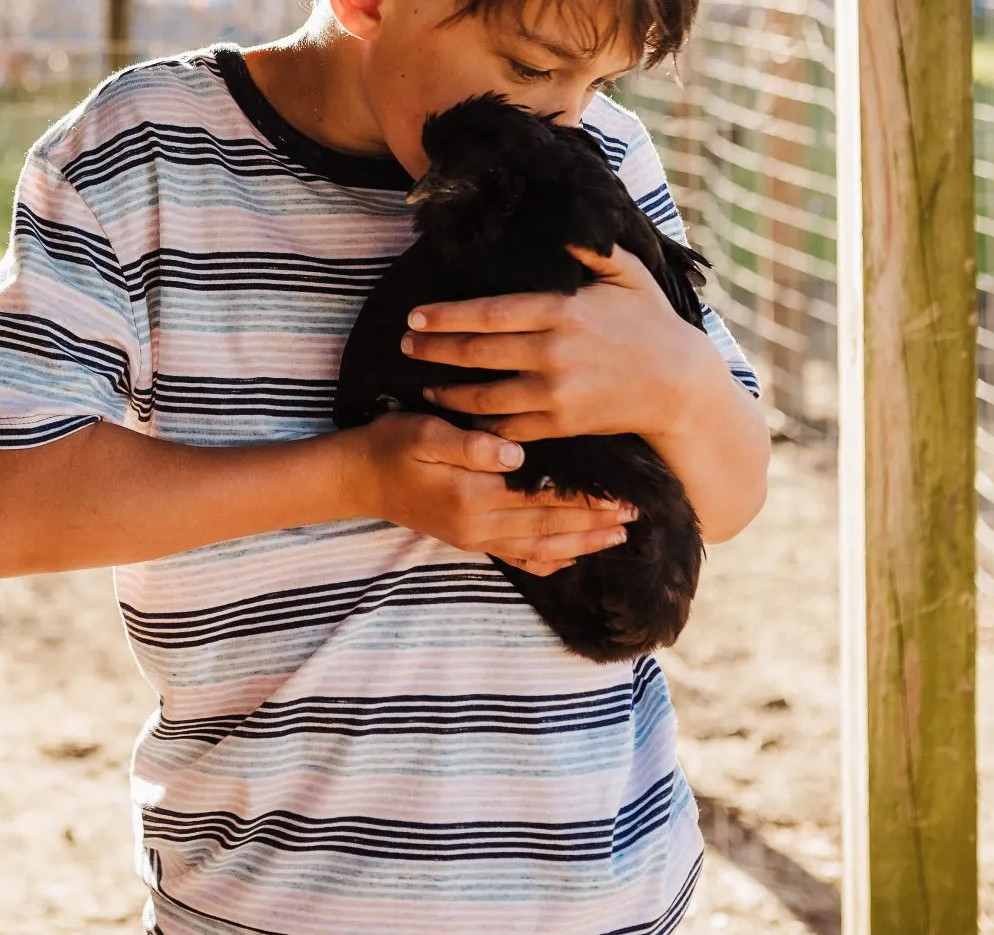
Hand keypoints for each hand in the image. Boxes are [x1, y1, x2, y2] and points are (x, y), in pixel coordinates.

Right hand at [341, 412, 635, 575]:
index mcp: (475, 494)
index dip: (586, 498)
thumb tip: (517, 452)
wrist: (357, 478)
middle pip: (551, 526)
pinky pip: (516, 558)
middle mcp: (480, 524)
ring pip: (540, 547)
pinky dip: (547, 561)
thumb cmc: (391, 445)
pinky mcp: (469, 540)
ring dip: (581, 544)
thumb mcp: (424, 432)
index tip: (623, 494)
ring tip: (617, 540)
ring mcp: (475, 537)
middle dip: (595, 523)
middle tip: (637, 518)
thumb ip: (471, 445)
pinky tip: (568, 559)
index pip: (544, 498)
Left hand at [402, 245, 719, 446]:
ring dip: (448, 391)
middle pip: (476, 353)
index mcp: (562, 311)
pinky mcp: (562, 425)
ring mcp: (556, 393)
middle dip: (434, 351)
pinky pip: (509, 429)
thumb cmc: (652, 323)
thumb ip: (591, 247)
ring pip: (485, 397)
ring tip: (423, 383)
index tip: (414, 317)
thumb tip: (561, 220)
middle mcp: (552, 353)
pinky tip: (460, 419)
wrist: (681, 386)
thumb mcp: (627, 273)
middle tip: (404, 347)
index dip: (446, 317)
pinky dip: (480, 427)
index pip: (489, 313)